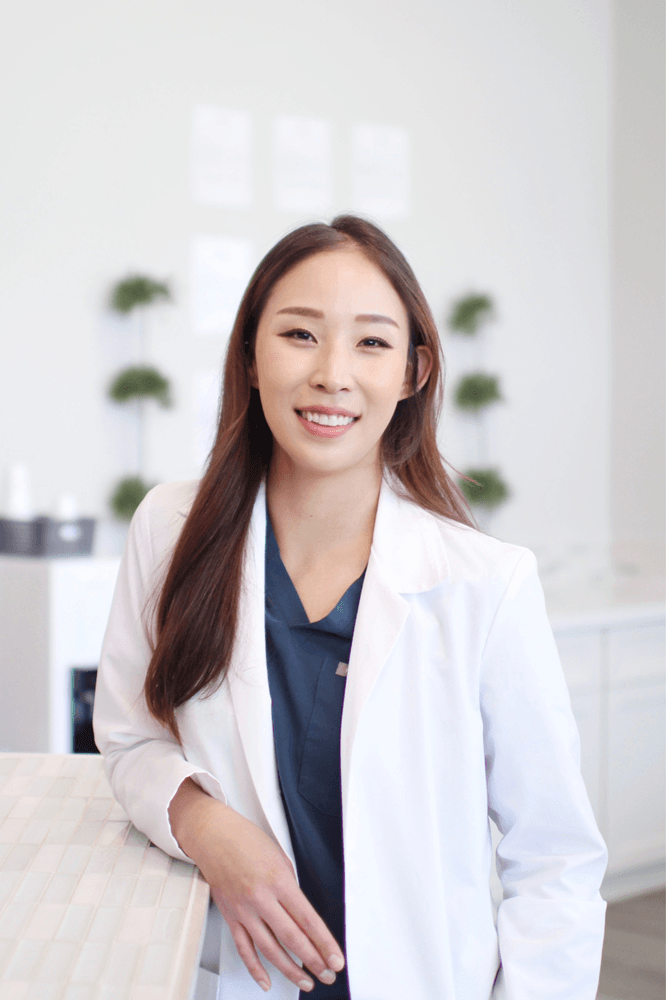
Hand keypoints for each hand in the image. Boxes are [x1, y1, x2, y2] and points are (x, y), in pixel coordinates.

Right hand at [169, 778, 345, 992]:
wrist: (213, 836)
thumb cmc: (247, 840)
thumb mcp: (280, 858)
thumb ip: (290, 888)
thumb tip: (300, 914)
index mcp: (278, 880)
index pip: (307, 919)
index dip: (324, 943)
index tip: (335, 959)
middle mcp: (261, 898)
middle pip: (292, 938)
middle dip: (313, 960)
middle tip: (327, 974)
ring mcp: (243, 910)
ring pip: (269, 949)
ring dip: (289, 970)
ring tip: (306, 981)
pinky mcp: (230, 916)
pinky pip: (244, 948)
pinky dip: (255, 968)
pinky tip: (266, 981)